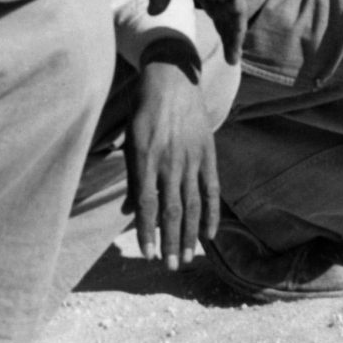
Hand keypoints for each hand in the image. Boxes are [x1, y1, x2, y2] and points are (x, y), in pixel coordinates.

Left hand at [126, 59, 219, 270]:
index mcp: (145, 158)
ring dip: (189, 234)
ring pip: (192, 204)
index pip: (146, 204)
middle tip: (171, 267)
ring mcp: (192, 157)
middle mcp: (170, 160)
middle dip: (171, 242)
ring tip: (187, 258)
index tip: (148, 255)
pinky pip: (211, 188)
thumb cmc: (144, 108)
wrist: (172, 75)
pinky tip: (210, 234)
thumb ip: (132, 176)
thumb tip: (130, 209)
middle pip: (172, 210)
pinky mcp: (208, 152)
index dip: (146, 232)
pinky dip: (211, 212)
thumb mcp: (130, 138)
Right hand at [150, 0, 244, 63]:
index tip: (212, 34)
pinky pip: (236, 11)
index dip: (212, 18)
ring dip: (233, 35)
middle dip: (226, 32)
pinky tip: (236, 45)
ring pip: (232, 14)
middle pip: (223, 11)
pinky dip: (237, 29)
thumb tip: (155, 13)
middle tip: (228, 54)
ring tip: (233, 58)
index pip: (210, 1)